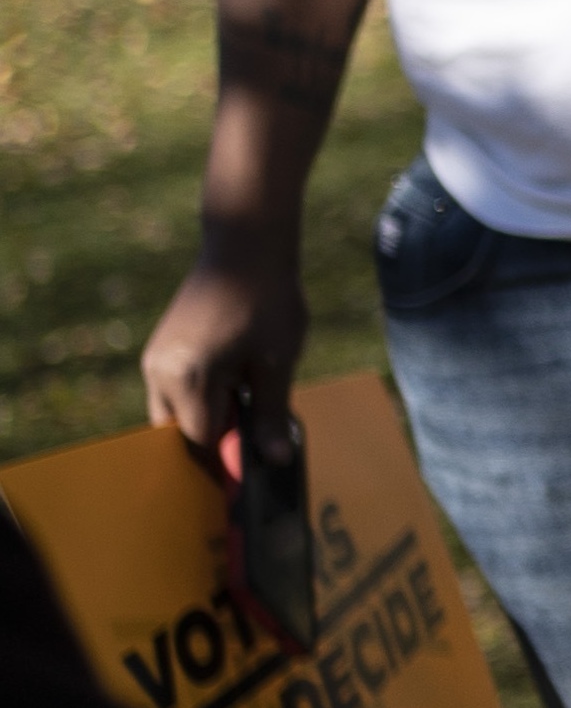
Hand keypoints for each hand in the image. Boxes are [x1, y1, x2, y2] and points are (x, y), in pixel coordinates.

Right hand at [142, 231, 305, 456]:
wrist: (246, 248)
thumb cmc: (267, 301)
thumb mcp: (277, 362)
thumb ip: (271, 414)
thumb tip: (276, 459)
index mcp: (185, 378)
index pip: (202, 440)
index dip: (231, 455)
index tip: (259, 459)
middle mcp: (158, 371)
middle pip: (181, 432)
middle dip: (217, 437)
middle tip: (256, 430)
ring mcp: (154, 359)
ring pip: (175, 413)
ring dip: (210, 415)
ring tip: (250, 392)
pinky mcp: (160, 349)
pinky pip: (174, 391)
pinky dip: (202, 396)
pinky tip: (237, 378)